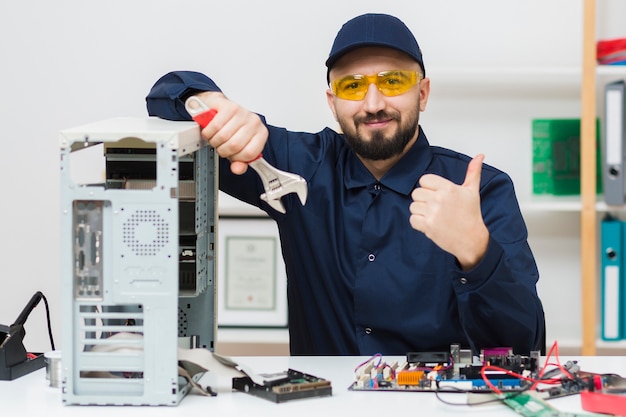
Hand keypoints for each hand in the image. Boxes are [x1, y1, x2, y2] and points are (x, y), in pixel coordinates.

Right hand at [193, 91, 267, 174]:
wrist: (221, 109)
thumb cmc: (232, 128)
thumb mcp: (239, 148)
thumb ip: (240, 161)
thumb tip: (237, 169)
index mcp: (261, 134)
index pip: (250, 154)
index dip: (237, 158)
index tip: (232, 155)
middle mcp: (254, 122)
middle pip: (234, 145)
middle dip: (223, 149)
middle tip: (221, 145)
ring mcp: (242, 113)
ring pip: (223, 136)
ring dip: (214, 140)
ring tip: (216, 137)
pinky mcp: (229, 107)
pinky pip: (215, 126)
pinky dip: (209, 131)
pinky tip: (211, 130)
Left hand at [409, 154, 489, 269]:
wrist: (472, 239)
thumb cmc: (471, 215)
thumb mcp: (472, 191)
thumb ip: (473, 172)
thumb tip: (480, 155)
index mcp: (448, 188)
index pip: (424, 180)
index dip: (428, 187)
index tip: (437, 194)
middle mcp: (439, 199)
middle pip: (416, 193)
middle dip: (424, 200)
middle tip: (436, 207)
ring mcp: (432, 213)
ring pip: (413, 206)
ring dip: (420, 212)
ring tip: (434, 216)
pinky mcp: (427, 226)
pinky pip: (412, 219)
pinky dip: (418, 223)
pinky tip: (430, 224)